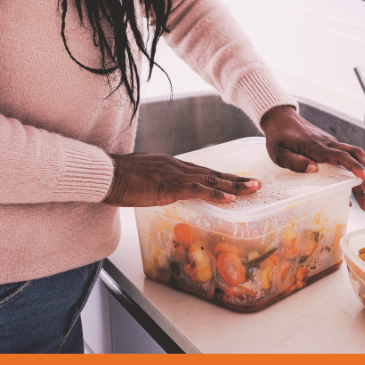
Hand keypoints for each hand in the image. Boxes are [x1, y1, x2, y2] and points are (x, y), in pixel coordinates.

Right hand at [103, 153, 260, 206]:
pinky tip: (229, 199)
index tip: (240, 181)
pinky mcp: (168, 186)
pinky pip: (196, 190)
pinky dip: (214, 193)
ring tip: (253, 189)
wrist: (106, 173)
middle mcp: (178, 167)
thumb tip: (164, 190)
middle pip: (213, 174)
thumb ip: (158, 183)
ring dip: (234, 185)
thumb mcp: (144, 179)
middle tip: (258, 184)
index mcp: (173, 166)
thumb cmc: (119, 178)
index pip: (204, 172)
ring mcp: (174, 175)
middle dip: (237, 180)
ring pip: (210, 179)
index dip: (223, 177)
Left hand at [260, 105, 364, 210]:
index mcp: (316, 146)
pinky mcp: (329, 146)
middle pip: (355, 154)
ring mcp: (330, 143)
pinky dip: (354, 170)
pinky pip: (346, 157)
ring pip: (354, 155)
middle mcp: (327, 143)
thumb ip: (294, 162)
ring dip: (364, 172)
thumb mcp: (278, 153)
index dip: (355, 167)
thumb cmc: (278, 137)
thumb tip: (314, 170)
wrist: (280, 118)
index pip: (341, 156)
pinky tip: (352, 187)